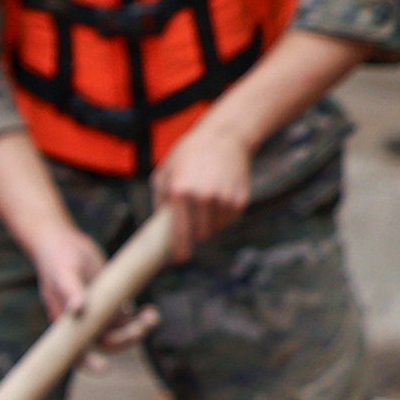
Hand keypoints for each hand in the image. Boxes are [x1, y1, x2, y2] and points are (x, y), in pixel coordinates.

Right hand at [21, 228, 155, 358]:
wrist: (65, 243)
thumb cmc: (57, 259)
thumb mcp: (63, 272)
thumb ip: (69, 290)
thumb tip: (77, 309)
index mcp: (66, 323)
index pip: (75, 351)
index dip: (88, 362)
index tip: (104, 368)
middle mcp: (83, 323)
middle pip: (107, 344)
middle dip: (127, 339)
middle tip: (142, 327)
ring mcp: (99, 314)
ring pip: (122, 333)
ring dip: (139, 329)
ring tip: (152, 315)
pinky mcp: (112, 303)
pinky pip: (129, 319)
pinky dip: (141, 318)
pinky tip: (149, 310)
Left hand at [154, 116, 254, 251]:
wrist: (222, 139)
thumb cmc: (186, 156)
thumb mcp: (163, 174)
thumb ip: (159, 202)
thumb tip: (159, 229)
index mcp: (180, 191)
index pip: (179, 231)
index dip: (179, 249)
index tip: (179, 260)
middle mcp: (203, 197)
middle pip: (199, 234)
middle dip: (193, 234)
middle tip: (190, 225)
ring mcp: (224, 199)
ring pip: (215, 228)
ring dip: (208, 224)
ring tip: (203, 204)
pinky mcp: (240, 200)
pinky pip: (228, 220)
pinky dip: (221, 217)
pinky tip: (217, 199)